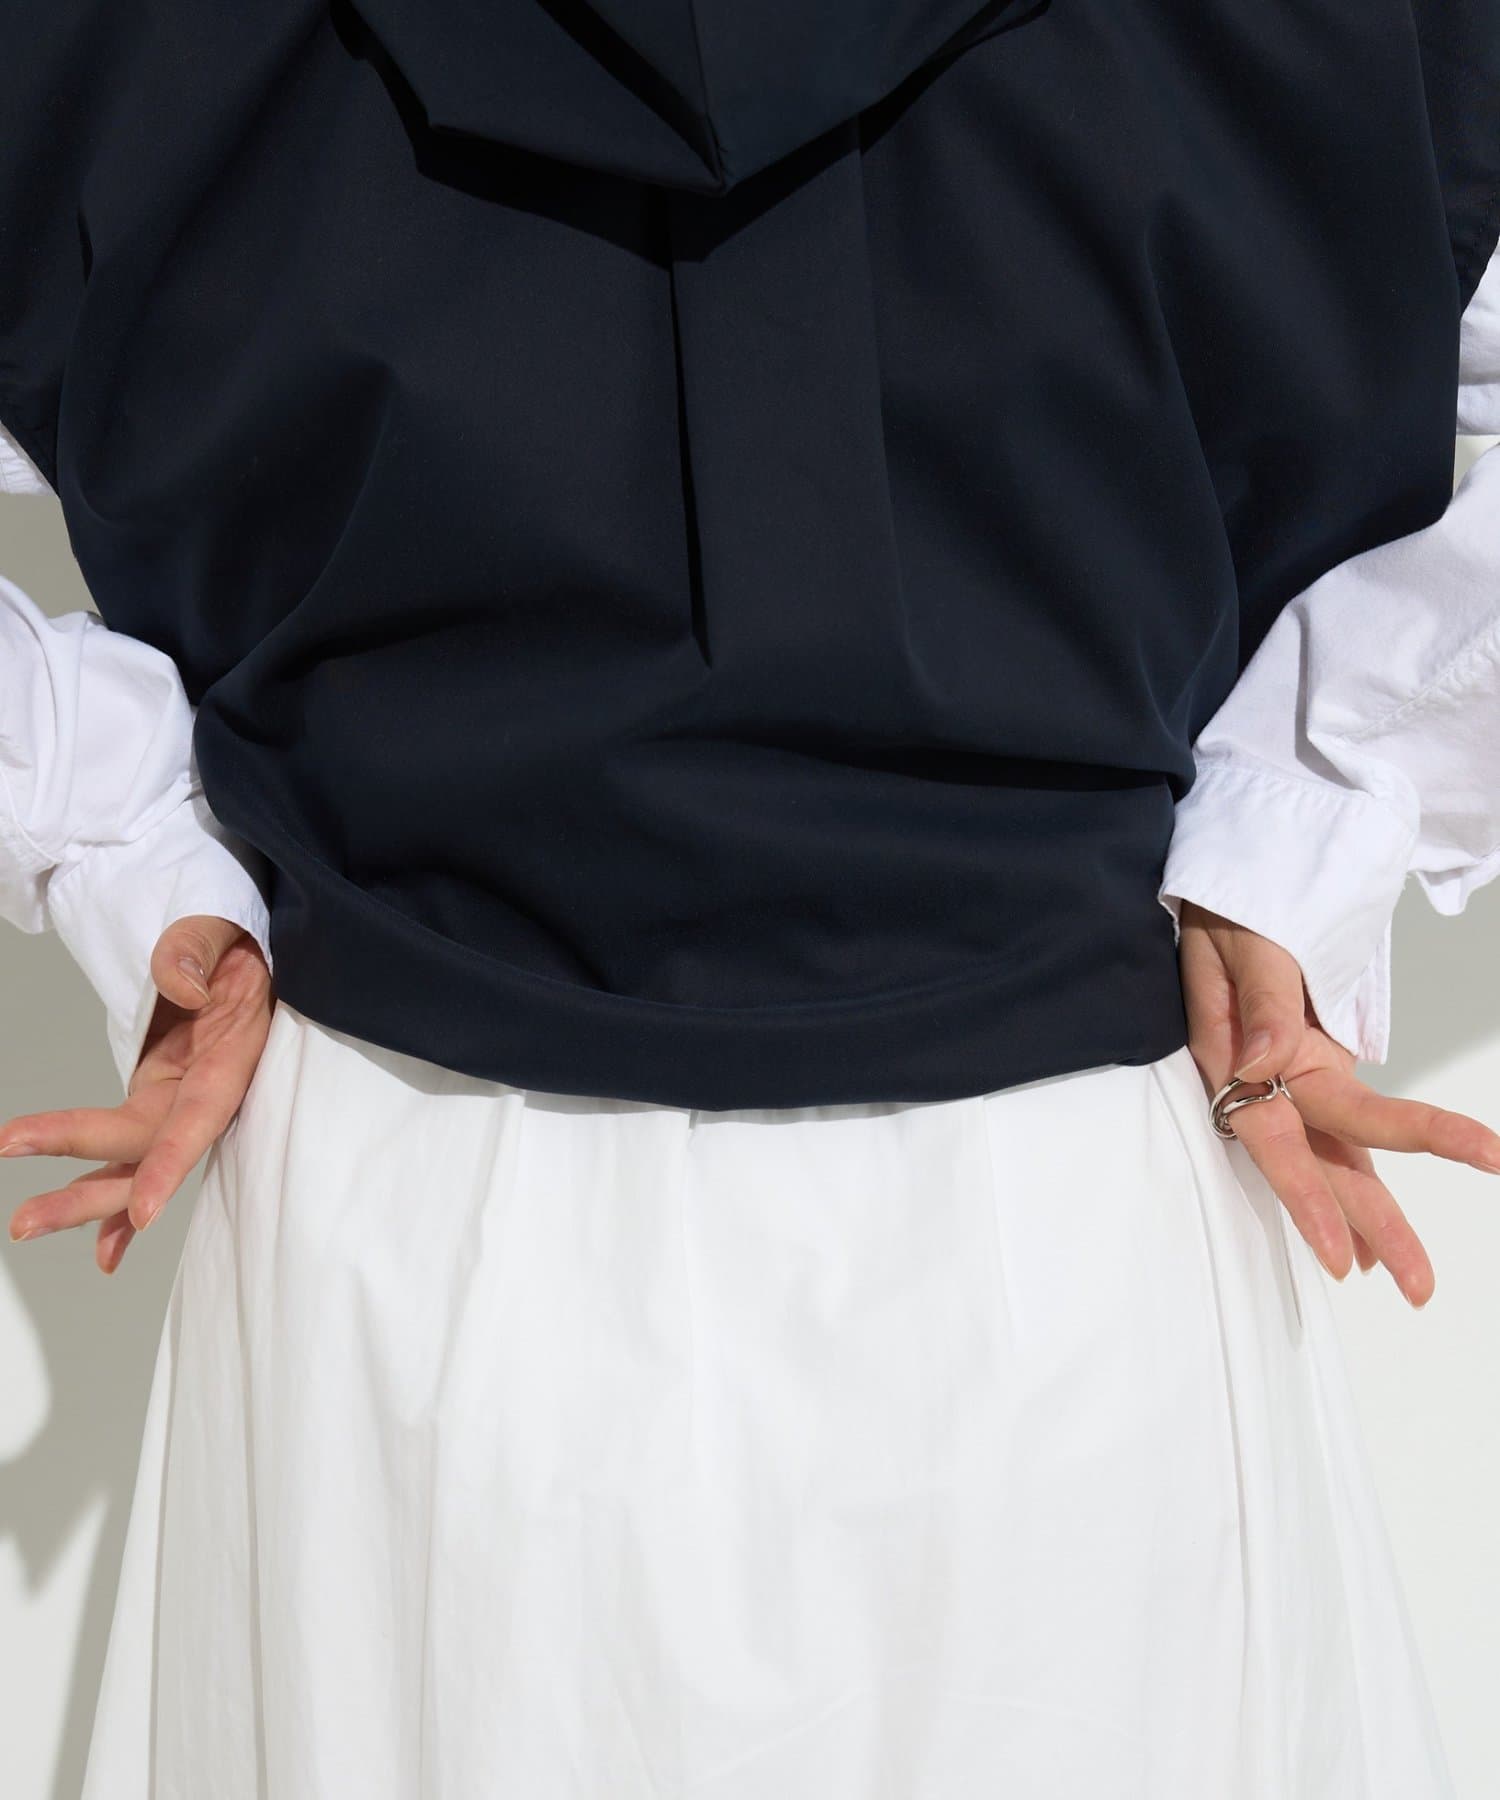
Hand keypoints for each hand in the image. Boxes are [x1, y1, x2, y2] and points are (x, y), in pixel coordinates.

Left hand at [2, 915, 272, 1272]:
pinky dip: (114, 1200)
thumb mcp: (223, 928)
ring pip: (131, 1161)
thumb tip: (182, 986)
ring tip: (25, 1225)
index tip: (144, 1209)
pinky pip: (132, 1154)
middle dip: (87, 1189)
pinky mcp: (158, 1100)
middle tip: (24, 1219)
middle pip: (147, 1150)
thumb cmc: (238, 942)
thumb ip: (198, 949)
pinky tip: (102, 1249)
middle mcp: (206, 1091)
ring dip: (82, 1201)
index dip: (171, 1162)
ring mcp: (179, 1100)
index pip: (201, 1116)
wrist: (243, 949)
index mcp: (232, 1056)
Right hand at [1177, 900, 1499, 1306]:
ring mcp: (1290, 1079)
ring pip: (1339, 1155)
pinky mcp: (1312, 1067)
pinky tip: (1372, 1239)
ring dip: (1376, 1219)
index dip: (1309, 1197)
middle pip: (1325, 1161)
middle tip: (1419, 1289)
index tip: (1341, 1256)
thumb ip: (1258, 1000)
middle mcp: (1265, 1081)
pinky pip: (1343, 1133)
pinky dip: (1361, 1182)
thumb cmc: (1228, 914)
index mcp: (1240, 1058)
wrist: (1226, 893)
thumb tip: (1266, 1059)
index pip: (1281, 1138)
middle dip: (1373, 1225)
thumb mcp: (1242, 944)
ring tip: (1412, 1283)